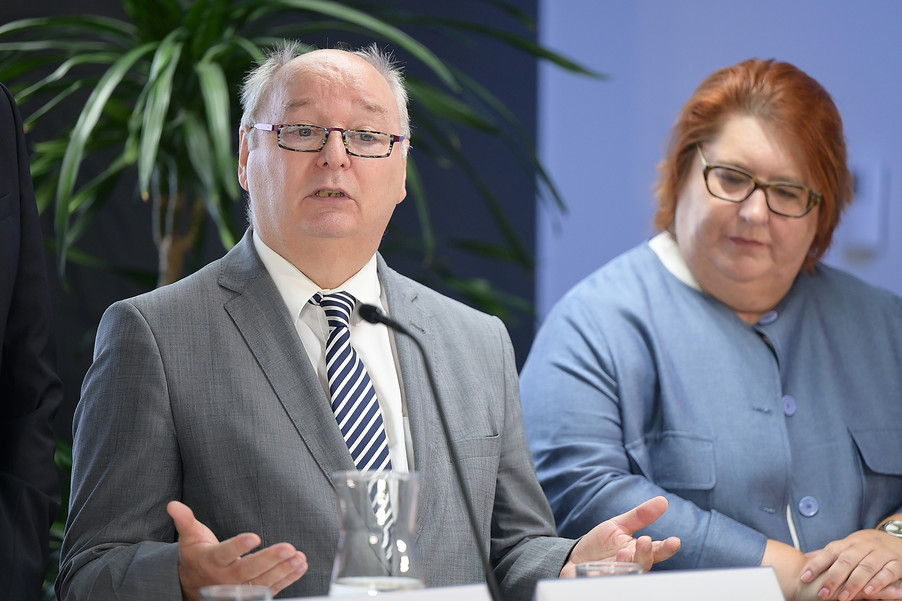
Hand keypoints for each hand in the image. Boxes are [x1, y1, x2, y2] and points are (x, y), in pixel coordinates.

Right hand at [167, 501, 307, 600]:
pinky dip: (288, 579)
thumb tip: (173, 505)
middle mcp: (225, 578)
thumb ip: (185, 521)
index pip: (224, 553)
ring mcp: (238, 589)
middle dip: (269, 560)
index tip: (254, 536)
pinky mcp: (251, 595)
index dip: (238, 546)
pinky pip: (271, 589)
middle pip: (247, 571)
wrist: (191, 587)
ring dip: (283, 571)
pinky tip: (300, 566)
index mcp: (211, 561)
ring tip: (299, 558)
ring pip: (262, 582)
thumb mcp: (189, 539)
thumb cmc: (196, 557)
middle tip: (288, 548)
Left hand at [559, 496, 680, 576]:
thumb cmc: (600, 544)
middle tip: (645, 541)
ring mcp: (616, 576)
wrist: (574, 560)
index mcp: (637, 552)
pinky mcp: (599, 582)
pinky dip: (603, 576)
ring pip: (626, 575)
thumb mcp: (618, 526)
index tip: (675, 541)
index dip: (666, 547)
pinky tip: (600, 570)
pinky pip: (603, 581)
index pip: (656, 550)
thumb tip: (663, 500)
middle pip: (643, 563)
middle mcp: (630, 566)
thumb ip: (640, 516)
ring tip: (623, 553)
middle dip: (645, 553)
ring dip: (626, 565)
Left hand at [798, 529, 901, 599]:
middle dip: (833, 578)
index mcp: (848, 543)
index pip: (829, 552)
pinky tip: (869, 592)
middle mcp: (863, 546)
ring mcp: (881, 553)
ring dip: (854, 583)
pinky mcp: (897, 563)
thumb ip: (829, 554)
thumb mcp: (848, 546)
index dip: (816, 564)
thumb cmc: (866, 547)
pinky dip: (878, 582)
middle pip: (846, 561)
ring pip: (866, 567)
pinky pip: (888, 572)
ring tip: (843, 597)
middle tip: (823, 594)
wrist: (897, 538)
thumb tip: (805, 558)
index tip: (804, 578)